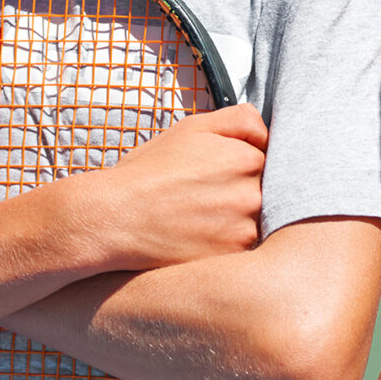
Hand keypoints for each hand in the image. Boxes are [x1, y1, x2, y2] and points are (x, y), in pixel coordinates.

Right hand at [75, 103, 268, 270]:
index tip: (220, 174)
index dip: (242, 165)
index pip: (267, 160)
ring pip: (256, 221)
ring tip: (200, 218)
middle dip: (242, 192)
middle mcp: (252, 194)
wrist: (112, 218)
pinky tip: (199, 236)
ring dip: (237, 219)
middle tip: (207, 197)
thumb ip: (238, 121)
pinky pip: (243, 248)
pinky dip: (226, 242)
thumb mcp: (191, 129)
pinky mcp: (231, 258)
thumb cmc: (148, 172)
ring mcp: (244, 229)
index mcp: (246, 158)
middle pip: (265, 191)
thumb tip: (268, 133)